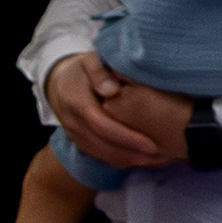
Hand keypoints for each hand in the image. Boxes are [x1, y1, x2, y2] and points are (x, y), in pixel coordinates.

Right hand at [45, 55, 190, 170]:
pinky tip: (142, 159)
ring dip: (130, 161)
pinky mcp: (80, 143)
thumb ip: (99, 71)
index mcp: (77, 102)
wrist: (59, 82)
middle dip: (133, 155)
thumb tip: (111, 91)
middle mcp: (73, 123)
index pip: (102, 126)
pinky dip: (122, 161)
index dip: (127, 137)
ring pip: (102, 156)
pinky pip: (101, 157)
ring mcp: (75, 135)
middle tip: (162, 157)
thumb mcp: (90, 61)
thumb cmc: (82, 69)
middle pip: (104, 147)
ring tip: (157, 161)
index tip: (151, 145)